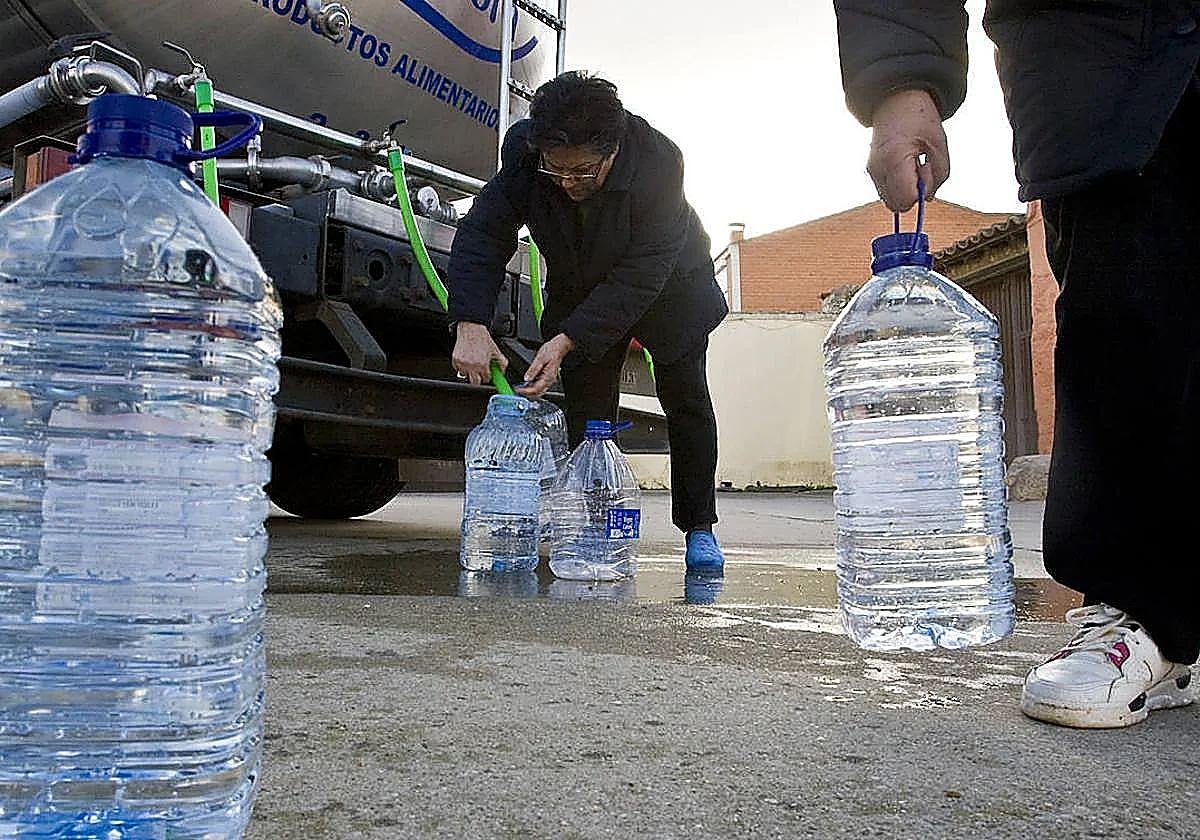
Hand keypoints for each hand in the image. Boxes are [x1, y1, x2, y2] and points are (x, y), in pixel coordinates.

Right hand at [452, 322, 506, 385]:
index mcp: (483, 365)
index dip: (487, 376)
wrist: (471, 329)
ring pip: (466, 375)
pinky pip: (458, 369)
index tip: (487, 373)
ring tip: (473, 362)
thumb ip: (502, 362)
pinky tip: (467, 358)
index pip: (486, 379)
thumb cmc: (482, 338)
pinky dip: (462, 366)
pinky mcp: (455, 361)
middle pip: (475, 382)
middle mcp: (472, 366)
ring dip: (469, 371)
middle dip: (478, 378)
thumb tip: (502, 371)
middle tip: (480, 372)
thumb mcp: (496, 350)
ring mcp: (463, 364)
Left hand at [516, 333, 574, 398]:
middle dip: (527, 394)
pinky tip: (526, 383)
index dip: (525, 391)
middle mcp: (549, 380)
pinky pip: (539, 385)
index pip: (535, 389)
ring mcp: (548, 379)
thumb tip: (526, 378)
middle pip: (537, 393)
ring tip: (520, 388)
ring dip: (529, 391)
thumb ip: (533, 369)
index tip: (517, 390)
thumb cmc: (552, 350)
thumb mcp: (540, 358)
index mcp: (548, 377)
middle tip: (517, 391)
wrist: (560, 346)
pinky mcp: (546, 377)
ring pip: (538, 391)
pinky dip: (532, 387)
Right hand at [868, 89, 949, 212]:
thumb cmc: (920, 119)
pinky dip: (899, 187)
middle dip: (913, 195)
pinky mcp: (872, 172)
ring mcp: (872, 172)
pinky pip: (888, 192)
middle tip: (920, 169)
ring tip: (912, 165)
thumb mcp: (940, 146)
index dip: (922, 192)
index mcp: (895, 160)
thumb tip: (927, 197)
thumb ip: (939, 175)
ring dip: (906, 191)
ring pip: (892, 202)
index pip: (907, 199)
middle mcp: (878, 169)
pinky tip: (905, 167)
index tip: (926, 168)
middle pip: (897, 206)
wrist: (896, 100)